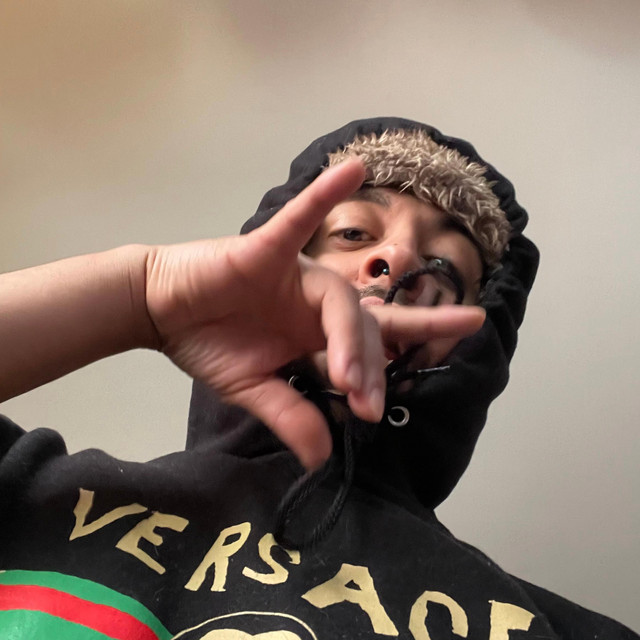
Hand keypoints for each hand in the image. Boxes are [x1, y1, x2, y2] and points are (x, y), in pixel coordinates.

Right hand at [145, 160, 484, 468]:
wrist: (162, 310)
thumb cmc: (208, 342)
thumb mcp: (254, 389)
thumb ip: (291, 414)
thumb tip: (322, 458)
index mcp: (317, 333)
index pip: (375, 343)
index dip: (407, 353)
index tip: (418, 379)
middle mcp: (317, 301)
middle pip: (367, 326)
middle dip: (371, 366)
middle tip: (369, 404)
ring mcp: (295, 274)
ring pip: (339, 300)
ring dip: (347, 338)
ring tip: (346, 374)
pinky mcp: (264, 248)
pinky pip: (297, 218)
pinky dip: (321, 195)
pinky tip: (354, 168)